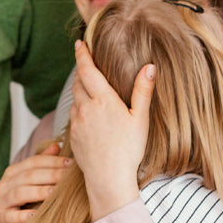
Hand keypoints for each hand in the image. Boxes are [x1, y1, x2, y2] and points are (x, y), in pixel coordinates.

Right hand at [0, 142, 71, 222]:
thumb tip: (56, 145)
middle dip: (51, 175)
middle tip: (68, 177)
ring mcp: (1, 202)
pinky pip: (11, 217)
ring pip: (20, 193)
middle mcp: (5, 184)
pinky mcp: (0, 219)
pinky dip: (23, 216)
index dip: (52, 161)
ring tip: (55, 192)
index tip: (71, 163)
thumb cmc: (18, 199)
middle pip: (29, 176)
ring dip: (39, 192)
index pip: (34, 162)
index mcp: (13, 172)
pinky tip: (35, 215)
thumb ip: (41, 164)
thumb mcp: (27, 181)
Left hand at [68, 40, 155, 220]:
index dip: (82, 55)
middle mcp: (85, 108)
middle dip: (81, 71)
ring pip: (75, 99)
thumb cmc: (129, 150)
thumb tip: (150, 67)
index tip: (79, 44)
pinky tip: (89, 115)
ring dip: (80, 90)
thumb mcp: (140, 119)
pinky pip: (73, 115)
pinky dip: (79, 108)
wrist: (109, 178)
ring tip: (89, 89)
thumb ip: (143, 91)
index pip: (87, 70)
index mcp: (103, 100)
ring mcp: (76, 122)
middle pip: (78, 82)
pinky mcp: (73, 136)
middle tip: (86, 64)